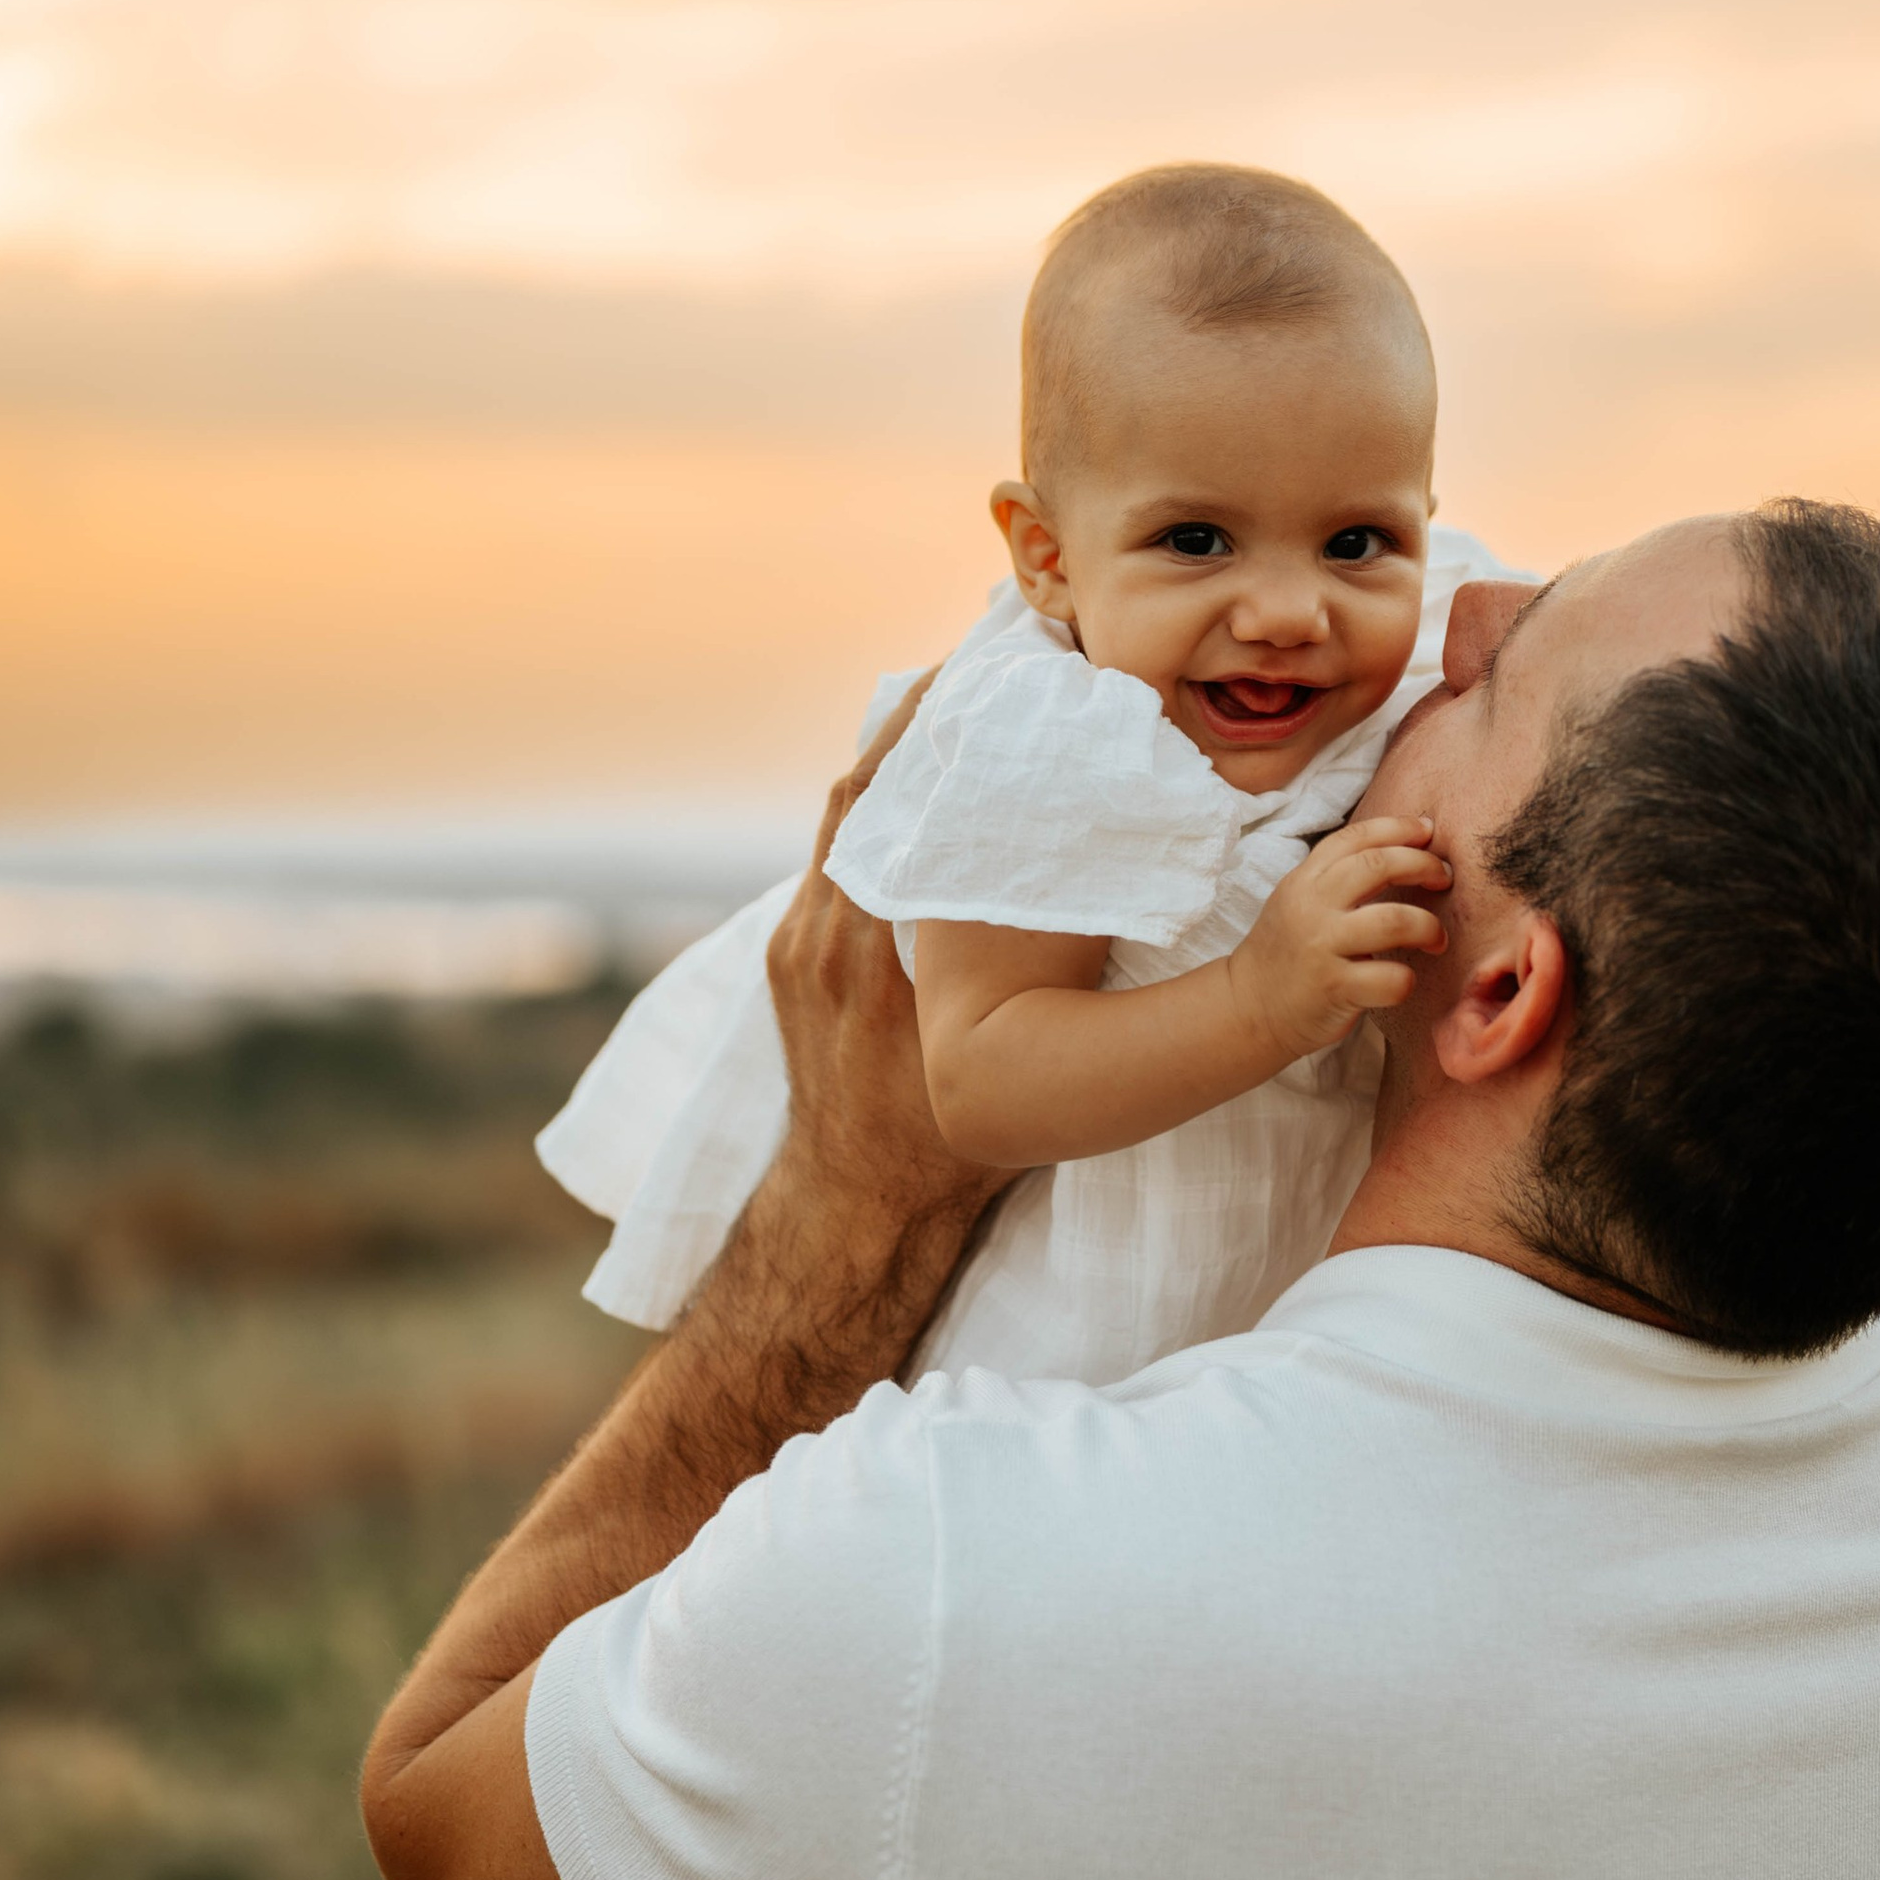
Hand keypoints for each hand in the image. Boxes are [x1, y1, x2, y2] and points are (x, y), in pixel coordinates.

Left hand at [758, 673, 1008, 1352]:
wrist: (854, 1207)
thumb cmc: (943, 1145)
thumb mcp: (990, 1047)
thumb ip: (1028, 976)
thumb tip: (1088, 883)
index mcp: (862, 948)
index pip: (880, 804)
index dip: (920, 731)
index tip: (970, 673)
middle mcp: (820, 934)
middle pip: (858, 796)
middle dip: (910, 730)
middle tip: (973, 674)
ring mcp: (798, 946)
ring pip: (843, 827)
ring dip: (893, 773)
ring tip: (954, 721)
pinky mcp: (791, 960)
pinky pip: (834, 865)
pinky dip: (874, 824)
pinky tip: (921, 807)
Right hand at [1227, 813, 1450, 1066]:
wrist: (1250, 1008)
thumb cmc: (1289, 952)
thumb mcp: (1300, 901)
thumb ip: (1338, 877)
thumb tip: (1403, 849)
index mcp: (1305, 879)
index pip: (1356, 837)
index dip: (1400, 827)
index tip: (1429, 830)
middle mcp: (1312, 906)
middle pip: (1379, 865)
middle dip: (1423, 865)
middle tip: (1443, 878)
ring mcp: (1322, 946)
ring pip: (1395, 921)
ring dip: (1428, 926)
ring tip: (1436, 938)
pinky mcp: (1335, 988)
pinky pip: (1392, 979)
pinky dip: (1408, 980)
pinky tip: (1402, 981)